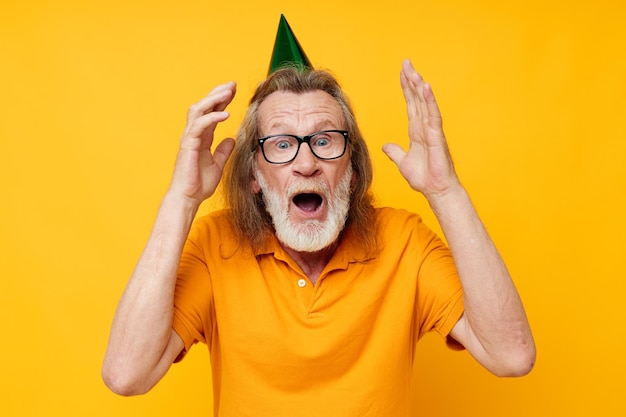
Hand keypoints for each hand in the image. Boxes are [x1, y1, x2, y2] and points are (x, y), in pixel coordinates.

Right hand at [169, 82, 236, 205]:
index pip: (212, 113)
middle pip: (203, 106)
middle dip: (217, 94)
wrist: (188, 198)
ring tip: (227, 92)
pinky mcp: (188, 145)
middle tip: (231, 84)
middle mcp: (194, 134)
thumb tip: (231, 139)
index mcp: (202, 137)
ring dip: (213, 99)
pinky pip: (199, 126)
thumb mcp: (217, 165)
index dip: (222, 101)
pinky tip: (225, 114)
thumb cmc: (199, 184)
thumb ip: (223, 151)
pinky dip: (211, 118)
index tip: (234, 90)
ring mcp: (189, 138)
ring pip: (198, 111)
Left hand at [383, 60, 458, 198]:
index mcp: (416, 131)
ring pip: (425, 103)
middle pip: (416, 99)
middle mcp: (424, 127)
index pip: (410, 104)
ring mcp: (431, 130)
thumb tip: (386, 145)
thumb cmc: (424, 177)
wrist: (435, 190)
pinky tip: (426, 87)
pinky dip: (429, 101)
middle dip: (411, 81)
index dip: (406, 88)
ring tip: (414, 71)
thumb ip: (395, 152)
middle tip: (406, 62)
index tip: (403, 73)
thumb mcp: (403, 162)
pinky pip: (432, 115)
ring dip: (419, 87)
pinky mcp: (437, 136)